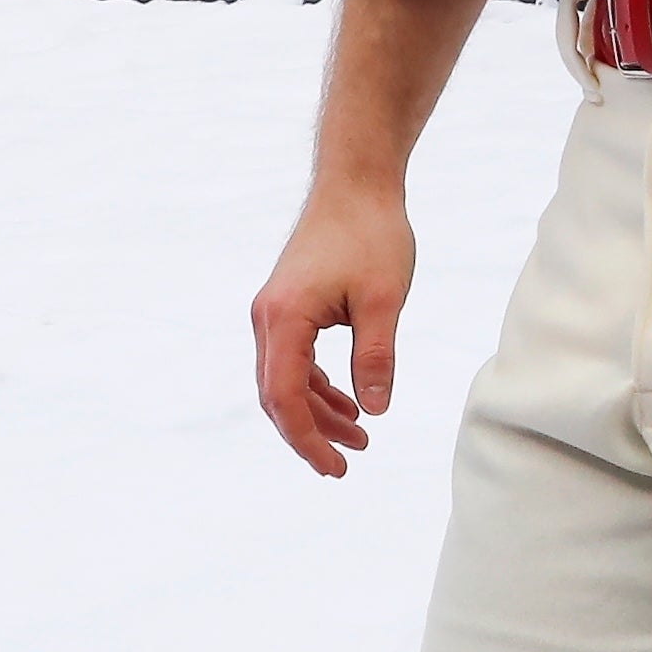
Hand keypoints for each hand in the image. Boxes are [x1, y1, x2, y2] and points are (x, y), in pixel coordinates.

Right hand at [250, 177, 415, 476]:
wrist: (357, 184)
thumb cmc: (372, 234)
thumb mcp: (384, 300)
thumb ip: (376, 356)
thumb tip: (374, 410)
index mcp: (284, 319)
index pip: (285, 397)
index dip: (307, 438)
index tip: (334, 466)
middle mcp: (268, 319)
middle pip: (278, 396)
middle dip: (311, 433)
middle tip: (346, 464)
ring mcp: (275, 313)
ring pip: (287, 381)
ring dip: (319, 411)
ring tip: (360, 437)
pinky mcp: (289, 307)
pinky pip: (296, 360)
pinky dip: (319, 386)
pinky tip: (350, 402)